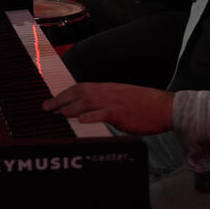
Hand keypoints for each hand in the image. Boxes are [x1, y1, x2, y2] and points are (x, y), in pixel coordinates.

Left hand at [44, 82, 173, 134]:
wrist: (164, 107)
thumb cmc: (143, 105)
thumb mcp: (121, 98)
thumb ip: (104, 101)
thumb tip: (89, 109)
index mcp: (106, 88)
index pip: (79, 87)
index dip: (64, 94)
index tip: (51, 101)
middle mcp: (106, 92)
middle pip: (78, 92)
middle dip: (59, 100)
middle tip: (45, 108)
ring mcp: (112, 102)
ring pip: (86, 102)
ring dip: (70, 108)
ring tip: (57, 114)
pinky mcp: (120, 114)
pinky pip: (101, 114)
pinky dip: (90, 116)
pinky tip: (80, 120)